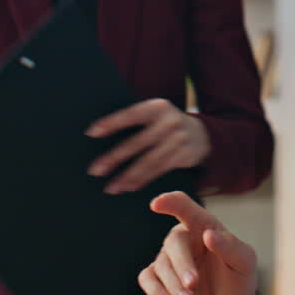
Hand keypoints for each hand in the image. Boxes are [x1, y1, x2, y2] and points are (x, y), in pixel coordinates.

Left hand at [85, 99, 210, 192]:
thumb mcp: (155, 115)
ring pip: (148, 161)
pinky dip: (143, 180)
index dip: (112, 123)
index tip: (91, 133)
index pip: (131, 115)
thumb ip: (136, 121)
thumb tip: (99, 136)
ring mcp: (179, 139)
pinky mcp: (185, 155)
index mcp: (157, 107)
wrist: (202, 133)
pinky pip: (159, 170)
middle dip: (115, 158)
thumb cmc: (165, 124)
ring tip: (110, 187)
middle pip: (138, 142)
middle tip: (95, 170)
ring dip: (127, 176)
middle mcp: (169, 121)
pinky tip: (129, 186)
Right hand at [137, 192, 258, 294]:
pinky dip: (155, 291)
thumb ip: (229, 246)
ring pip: (161, 266)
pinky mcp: (158, 280)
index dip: (170, 202)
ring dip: (174, 284)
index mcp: (203, 226)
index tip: (157, 203)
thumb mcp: (244, 263)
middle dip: (182, 264)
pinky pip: (147, 280)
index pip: (184, 207)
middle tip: (193, 284)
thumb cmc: (238, 280)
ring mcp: (168, 259)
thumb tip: (208, 235)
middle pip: (174, 243)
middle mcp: (183, 239)